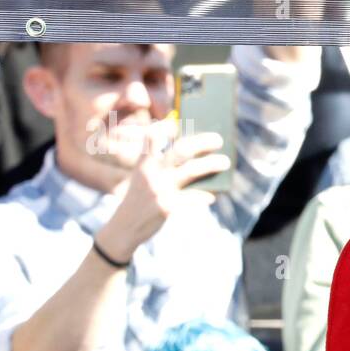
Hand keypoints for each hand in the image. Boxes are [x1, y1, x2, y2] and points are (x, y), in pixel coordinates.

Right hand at [97, 133, 226, 260]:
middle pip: (181, 150)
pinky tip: (213, 195)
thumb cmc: (140, 201)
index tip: (178, 122)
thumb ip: (161, 169)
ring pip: (192, 170)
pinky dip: (205, 195)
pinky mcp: (167, 206)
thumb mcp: (143, 181)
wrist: (124, 228)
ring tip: (225, 162)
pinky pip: (193, 196)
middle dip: (202, 142)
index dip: (165, 127)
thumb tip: (197, 159)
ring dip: (212, 164)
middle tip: (218, 140)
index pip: (151, 138)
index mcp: (143, 164)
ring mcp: (159, 189)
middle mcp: (151, 173)